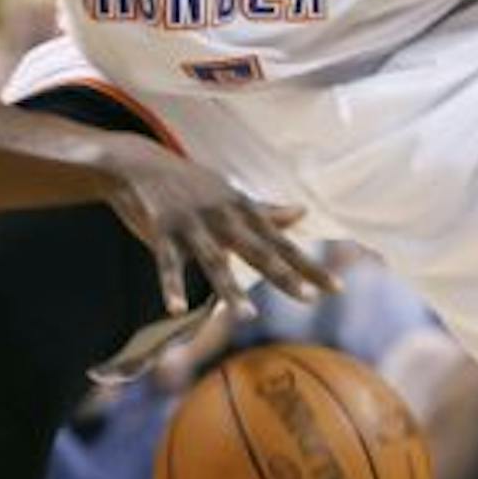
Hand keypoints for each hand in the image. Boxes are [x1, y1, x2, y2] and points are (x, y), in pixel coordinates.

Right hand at [102, 137, 336, 317]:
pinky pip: (167, 262)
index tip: (336, 288)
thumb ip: (265, 211)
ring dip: (229, 288)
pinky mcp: (161, 228)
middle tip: (308, 298)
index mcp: (243, 209)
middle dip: (284, 274)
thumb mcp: (230, 196)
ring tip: (247, 315)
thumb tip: (303, 212)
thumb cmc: (192, 185)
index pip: (282, 243)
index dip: (308, 266)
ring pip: (214, 259)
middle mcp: (223, 215)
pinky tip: (176, 309)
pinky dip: (171, 285)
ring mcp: (192, 222)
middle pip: (258, 250)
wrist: (141, 163)